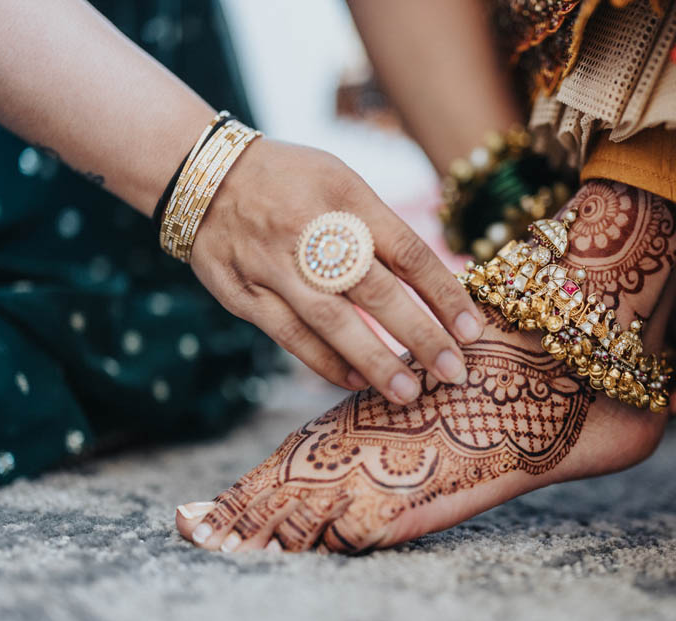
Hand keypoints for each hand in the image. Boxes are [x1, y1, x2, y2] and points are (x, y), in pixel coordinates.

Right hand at [190, 138, 483, 404]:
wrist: (202, 173)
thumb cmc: (290, 180)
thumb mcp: (340, 181)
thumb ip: (380, 229)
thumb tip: (433, 287)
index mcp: (345, 196)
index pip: (407, 251)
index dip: (443, 294)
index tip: (473, 329)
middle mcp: (310, 231)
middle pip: (375, 291)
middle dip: (420, 336)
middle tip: (454, 371)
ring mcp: (274, 265)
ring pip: (332, 322)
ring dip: (375, 361)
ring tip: (410, 393)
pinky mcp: (243, 293)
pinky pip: (290, 336)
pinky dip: (326, 362)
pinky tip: (357, 382)